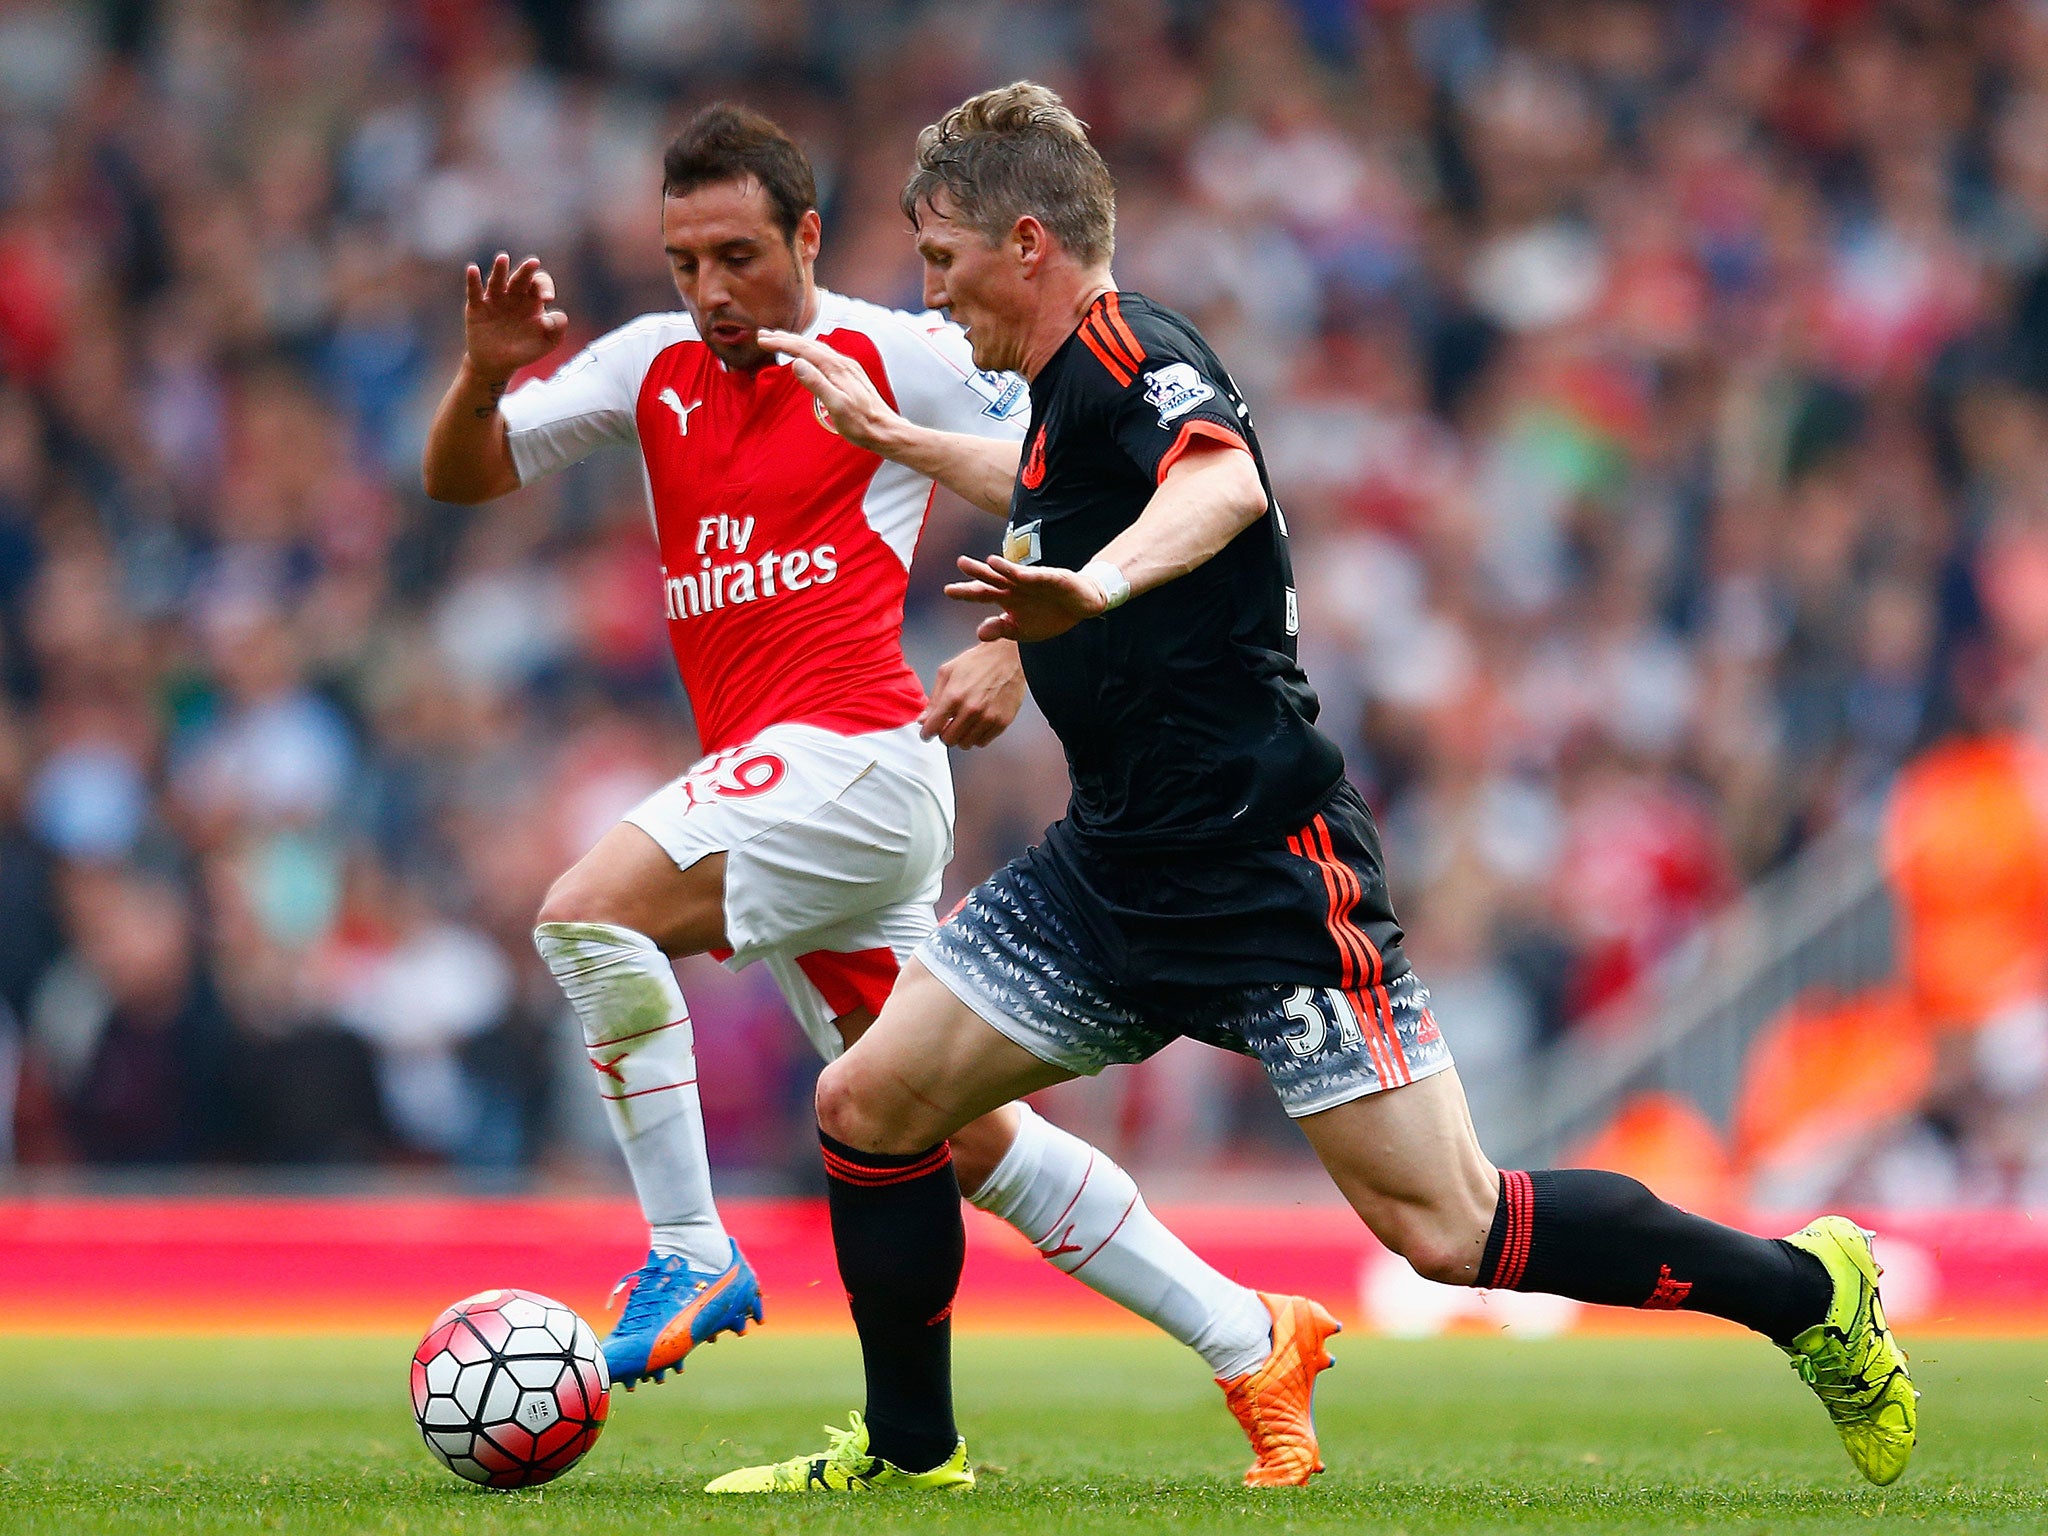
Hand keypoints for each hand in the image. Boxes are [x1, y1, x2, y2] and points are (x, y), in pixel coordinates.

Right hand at [463, 254, 568, 382]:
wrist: (498, 364)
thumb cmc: (525, 350)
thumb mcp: (546, 342)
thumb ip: (557, 329)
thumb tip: (555, 316)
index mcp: (532, 299)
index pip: (539, 284)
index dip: (545, 287)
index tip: (547, 298)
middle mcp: (513, 295)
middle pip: (520, 278)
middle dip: (526, 271)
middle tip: (534, 262)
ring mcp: (494, 299)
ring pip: (498, 280)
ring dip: (500, 269)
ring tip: (503, 258)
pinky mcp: (476, 307)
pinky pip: (474, 291)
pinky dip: (473, 280)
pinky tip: (472, 269)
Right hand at [756, 329, 903, 452]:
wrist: (885, 430)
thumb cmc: (861, 424)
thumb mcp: (836, 406)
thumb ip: (817, 384)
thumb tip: (797, 363)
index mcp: (837, 368)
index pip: (804, 349)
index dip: (782, 343)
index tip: (763, 339)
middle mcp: (843, 363)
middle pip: (810, 344)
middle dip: (786, 338)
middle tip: (764, 335)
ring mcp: (848, 368)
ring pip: (817, 349)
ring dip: (797, 343)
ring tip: (780, 341)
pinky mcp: (850, 375)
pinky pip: (825, 356)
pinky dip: (809, 351)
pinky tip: (806, 356)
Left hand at [920, 639, 1026, 746]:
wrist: (1007, 657)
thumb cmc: (978, 662)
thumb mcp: (947, 673)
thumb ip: (934, 699)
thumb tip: (923, 720)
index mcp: (954, 696)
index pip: (933, 728)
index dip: (927, 733)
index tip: (927, 733)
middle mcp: (971, 709)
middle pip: (948, 739)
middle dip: (944, 733)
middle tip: (947, 725)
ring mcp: (988, 717)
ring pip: (965, 744)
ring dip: (961, 736)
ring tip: (963, 723)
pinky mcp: (1002, 722)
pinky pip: (983, 742)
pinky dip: (976, 737)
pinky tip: (976, 724)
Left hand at [944, 554, 1106, 642]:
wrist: (1081, 606)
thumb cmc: (1048, 615)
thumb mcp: (1021, 630)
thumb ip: (1000, 629)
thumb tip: (978, 633)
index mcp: (1006, 598)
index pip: (982, 594)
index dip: (966, 592)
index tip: (948, 590)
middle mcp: (1016, 585)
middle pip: (994, 578)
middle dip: (978, 572)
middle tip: (961, 562)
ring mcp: (1034, 581)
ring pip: (1015, 573)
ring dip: (1003, 567)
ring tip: (989, 562)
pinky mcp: (1053, 579)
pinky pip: (1039, 577)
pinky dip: (1029, 576)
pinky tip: (1018, 575)